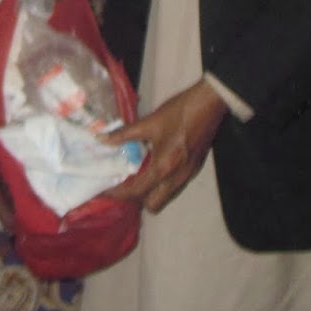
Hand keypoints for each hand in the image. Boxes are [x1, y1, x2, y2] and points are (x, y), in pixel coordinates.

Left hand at [102, 80, 227, 213]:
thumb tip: (101, 139)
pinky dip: (160, 185)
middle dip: (135, 199)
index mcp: (163, 168)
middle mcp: (176, 178)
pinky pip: (174, 187)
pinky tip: (152, 168)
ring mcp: (187, 176)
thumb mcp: (149, 123)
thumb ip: (123, 134)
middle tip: (121, 184)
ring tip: (134, 178)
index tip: (103, 191)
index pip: (136, 191)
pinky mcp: (194, 169)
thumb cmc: (179, 113)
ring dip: (149, 193)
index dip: (117, 193)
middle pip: (153, 205)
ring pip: (165, 198)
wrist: (209, 105)